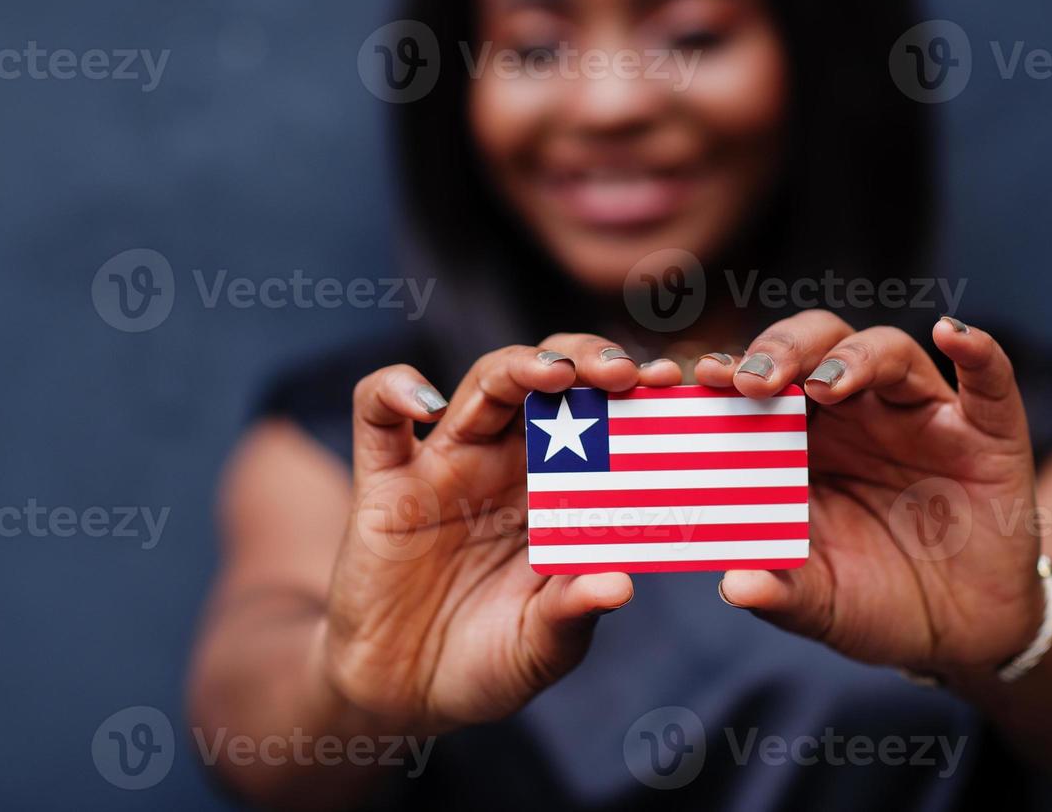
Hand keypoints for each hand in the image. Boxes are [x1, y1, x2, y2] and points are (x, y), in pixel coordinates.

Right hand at [323, 334, 640, 731]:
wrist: (403, 692)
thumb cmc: (486, 662)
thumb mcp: (541, 649)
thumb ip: (571, 615)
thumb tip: (619, 585)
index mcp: (560, 490)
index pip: (603, 416)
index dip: (636, 394)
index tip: (674, 387)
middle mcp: (508, 462)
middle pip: (548, 377)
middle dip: (589, 359)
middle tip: (626, 373)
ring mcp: (445, 464)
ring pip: (483, 383)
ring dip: (521, 365)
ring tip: (557, 374)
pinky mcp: (383, 481)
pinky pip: (377, 413)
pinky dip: (395, 390)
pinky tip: (424, 403)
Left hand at [691, 311, 1044, 675]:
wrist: (960, 635)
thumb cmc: (874, 601)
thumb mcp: (821, 604)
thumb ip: (780, 592)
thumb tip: (734, 585)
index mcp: (799, 439)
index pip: (758, 382)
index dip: (728, 369)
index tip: (694, 378)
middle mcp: (856, 413)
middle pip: (815, 347)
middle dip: (781, 352)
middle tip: (752, 381)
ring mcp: (921, 416)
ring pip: (886, 352)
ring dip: (853, 358)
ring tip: (824, 385)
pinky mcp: (987, 434)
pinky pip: (988, 382)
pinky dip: (976, 352)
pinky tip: (952, 333)